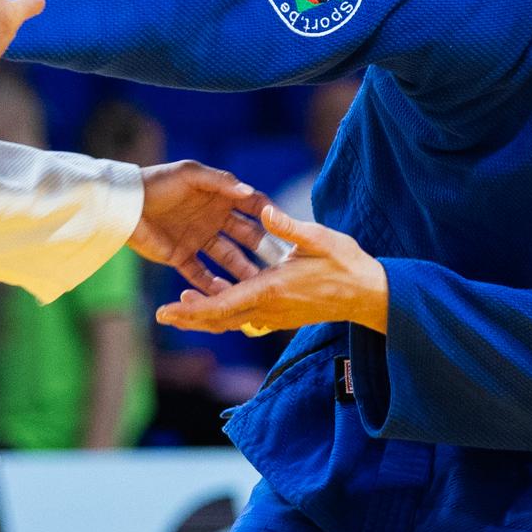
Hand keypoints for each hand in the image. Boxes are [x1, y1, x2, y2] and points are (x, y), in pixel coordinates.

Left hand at [128, 161, 270, 294]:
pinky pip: (200, 275)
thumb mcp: (190, 174)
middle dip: (263, 251)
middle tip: (281, 266)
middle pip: (245, 237)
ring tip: (259, 286)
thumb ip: (220, 181)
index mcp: (220, 198)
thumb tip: (248, 192)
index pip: (252, 207)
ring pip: (227, 259)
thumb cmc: (158, 181)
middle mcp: (214, 220)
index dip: (270, 216)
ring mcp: (198, 240)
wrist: (125, 203)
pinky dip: (212, 286)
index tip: (287, 230)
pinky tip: (227, 297)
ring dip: (242, 272)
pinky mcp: (181, 257)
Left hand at [156, 205, 387, 334]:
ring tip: (183, 303)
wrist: (368, 294)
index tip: (167, 311)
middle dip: (190, 318)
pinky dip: (227, 311)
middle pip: (220, 320)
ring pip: (231, 321)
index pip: (222, 305)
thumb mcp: (320, 239)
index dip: (192, 310)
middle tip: (164, 316)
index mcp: (271, 289)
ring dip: (207, 314)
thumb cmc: (346, 263)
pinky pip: (246, 318)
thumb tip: (266, 210)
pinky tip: (218, 295)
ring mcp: (275, 316)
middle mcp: (268, 308)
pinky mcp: (281, 316)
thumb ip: (290, 226)